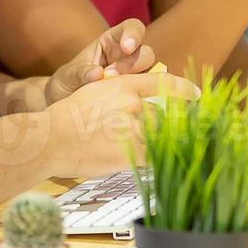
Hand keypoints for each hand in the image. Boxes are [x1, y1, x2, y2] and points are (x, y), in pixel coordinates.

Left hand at [43, 18, 155, 105]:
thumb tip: (98, 74)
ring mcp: (134, 77)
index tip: (127, 48)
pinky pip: (149, 93)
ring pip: (151, 74)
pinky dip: (143, 96)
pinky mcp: (136, 94)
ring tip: (113, 92)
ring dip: (136, 82)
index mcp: (111, 41)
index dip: (134, 34)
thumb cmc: (66, 83)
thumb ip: (81, 73)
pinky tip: (126, 102)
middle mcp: (127, 57)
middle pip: (146, 53)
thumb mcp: (67, 76)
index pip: (132, 27)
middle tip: (111, 76)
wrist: (64, 105)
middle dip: (133, 64)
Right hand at [47, 71, 199, 178]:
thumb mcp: (93, 92)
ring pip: (158, 138)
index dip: (183, 90)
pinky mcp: (132, 151)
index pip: (164, 83)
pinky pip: (153, 158)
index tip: (196, 95)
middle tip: (157, 138)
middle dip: (161, 129)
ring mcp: (133, 127)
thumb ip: (118, 95)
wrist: (51, 139)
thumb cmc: (66, 118)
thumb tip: (136, 104)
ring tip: (143, 153)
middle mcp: (132, 103)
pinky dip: (151, 162)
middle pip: (162, 117)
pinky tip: (142, 164)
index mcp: (124, 85)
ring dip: (154, 146)